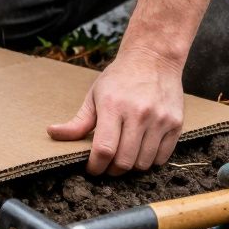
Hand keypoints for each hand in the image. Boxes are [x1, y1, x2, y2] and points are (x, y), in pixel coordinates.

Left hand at [47, 46, 184, 175]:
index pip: (104, 149)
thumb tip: (52, 133)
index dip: (95, 166)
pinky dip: (149, 161)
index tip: (92, 168)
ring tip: (124, 157)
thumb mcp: (94, 95)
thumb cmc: (120, 77)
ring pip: (143, 163)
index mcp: (113, 106)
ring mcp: (160, 120)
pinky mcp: (176, 124)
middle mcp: (138, 114)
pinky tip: (141, 150)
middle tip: (107, 165)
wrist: (154, 58)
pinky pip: (161, 158)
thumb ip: (77, 121)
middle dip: (111, 170)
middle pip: (124, 161)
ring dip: (131, 167)